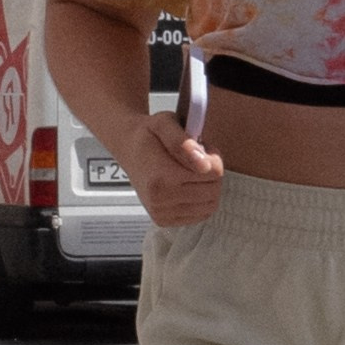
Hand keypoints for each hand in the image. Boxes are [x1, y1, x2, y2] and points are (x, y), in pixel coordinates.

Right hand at [124, 108, 224, 227]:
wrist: (130, 149)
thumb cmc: (150, 135)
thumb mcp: (165, 123)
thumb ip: (183, 142)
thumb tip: (204, 165)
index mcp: (161, 176)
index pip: (214, 174)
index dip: (212, 157)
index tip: (200, 148)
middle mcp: (159, 199)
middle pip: (213, 191)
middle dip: (211, 174)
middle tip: (196, 160)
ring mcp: (161, 213)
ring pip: (210, 205)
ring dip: (207, 188)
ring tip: (191, 172)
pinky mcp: (163, 221)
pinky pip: (199, 216)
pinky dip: (200, 202)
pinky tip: (187, 187)